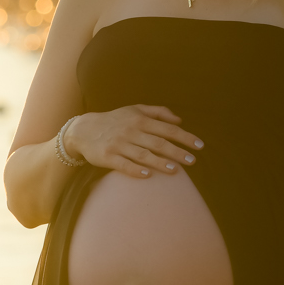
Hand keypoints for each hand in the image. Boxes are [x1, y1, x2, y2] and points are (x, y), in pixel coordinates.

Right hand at [66, 105, 202, 178]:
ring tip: (175, 170)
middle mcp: (131, 130)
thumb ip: (158, 112)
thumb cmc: (115, 120)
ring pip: (143, 154)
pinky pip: (123, 164)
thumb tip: (180, 119)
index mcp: (140, 119)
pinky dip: (135, 170)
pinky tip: (148, 175)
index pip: (167, 128)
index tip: (199, 146)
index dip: (185, 137)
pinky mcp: (108, 156)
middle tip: (193, 161)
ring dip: (160, 162)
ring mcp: (119, 144)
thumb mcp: (135, 109)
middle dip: (177, 151)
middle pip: (158, 142)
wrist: (84, 130)